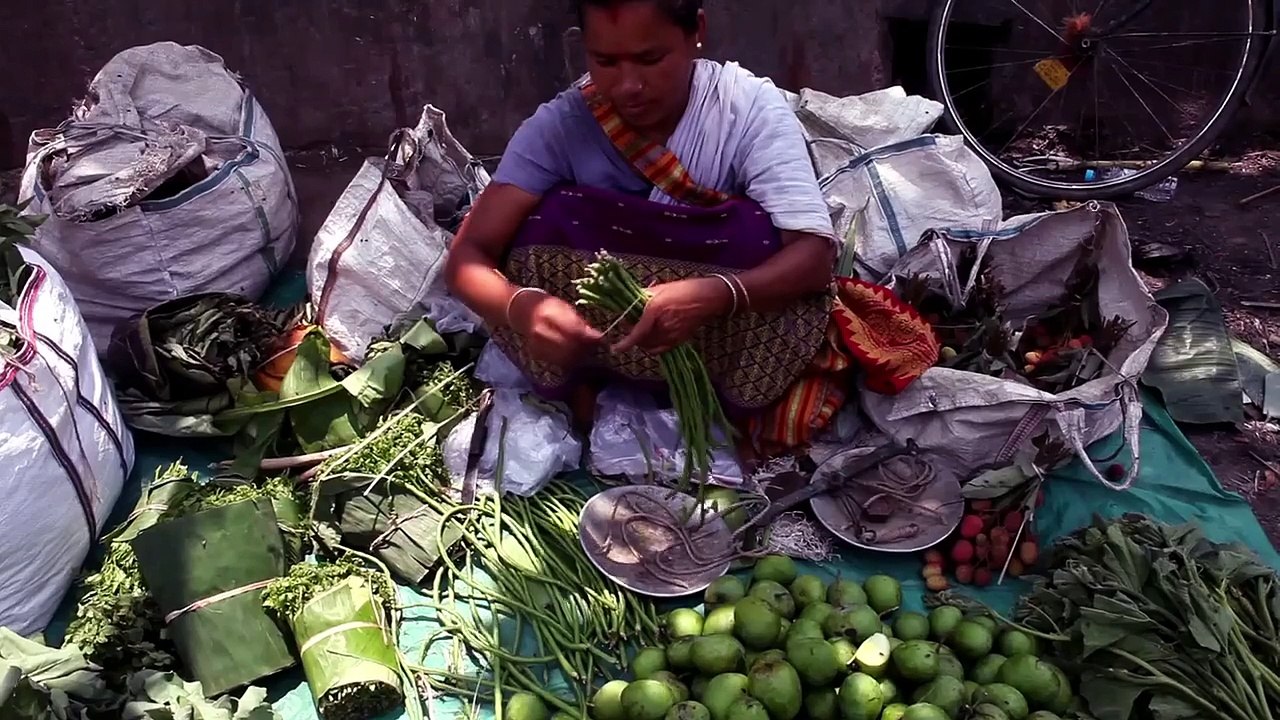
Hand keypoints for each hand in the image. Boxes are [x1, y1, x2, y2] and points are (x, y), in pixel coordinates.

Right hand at [509, 290, 603, 367]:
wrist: (522, 311)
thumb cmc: (547, 307)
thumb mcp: (565, 308)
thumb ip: (580, 323)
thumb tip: (597, 337)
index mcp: (549, 315)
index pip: (574, 331)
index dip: (589, 338)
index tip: (601, 339)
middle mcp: (541, 331)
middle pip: (570, 348)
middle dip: (585, 350)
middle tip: (595, 347)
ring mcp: (537, 345)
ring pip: (564, 358)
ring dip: (579, 358)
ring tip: (586, 351)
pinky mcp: (537, 354)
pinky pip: (557, 362)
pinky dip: (569, 361)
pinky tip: (575, 355)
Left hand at [613, 277, 732, 354]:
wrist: (706, 298)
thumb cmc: (682, 289)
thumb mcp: (659, 289)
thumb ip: (642, 298)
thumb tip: (628, 305)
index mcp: (655, 310)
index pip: (637, 332)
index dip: (625, 343)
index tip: (615, 349)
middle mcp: (663, 326)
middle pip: (641, 340)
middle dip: (633, 335)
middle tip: (632, 323)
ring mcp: (672, 335)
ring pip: (649, 345)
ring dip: (642, 340)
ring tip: (644, 327)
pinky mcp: (678, 341)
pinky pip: (660, 349)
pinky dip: (652, 345)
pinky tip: (652, 336)